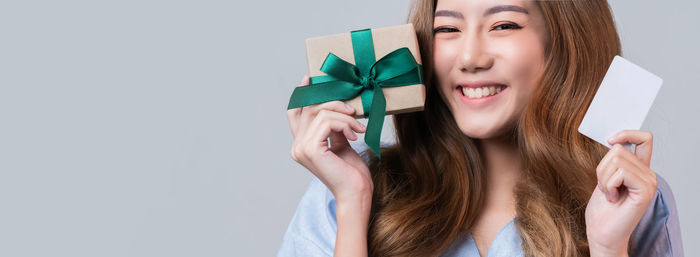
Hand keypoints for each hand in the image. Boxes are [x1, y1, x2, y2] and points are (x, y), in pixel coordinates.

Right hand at [287, 75, 372, 202]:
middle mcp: (297, 146)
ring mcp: (301, 147)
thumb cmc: (351, 172)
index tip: (309, 80)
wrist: (356, 192)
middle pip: (310, 109)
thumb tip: (336, 107)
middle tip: (354, 110)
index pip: (295, 114)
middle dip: (334, 103)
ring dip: (345, 116)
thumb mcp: (341, 143)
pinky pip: (327, 121)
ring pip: (321, 113)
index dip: (300, 95)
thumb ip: (333, 127)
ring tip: (359, 127)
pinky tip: (354, 134)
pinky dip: (344, 123)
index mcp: (302, 146)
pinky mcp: (310, 148)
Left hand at [585, 130, 657, 256]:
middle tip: (605, 187)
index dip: (627, 133)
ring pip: (616, 159)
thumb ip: (613, 161)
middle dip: (602, 168)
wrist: (602, 233)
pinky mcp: (645, 190)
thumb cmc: (602, 210)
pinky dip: (608, 184)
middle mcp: (648, 174)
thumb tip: (613, 141)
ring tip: (609, 194)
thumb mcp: (605, 178)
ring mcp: (649, 182)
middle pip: (619, 149)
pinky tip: (612, 198)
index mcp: (639, 170)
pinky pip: (620, 172)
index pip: (644, 139)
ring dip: (603, 178)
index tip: (611, 140)